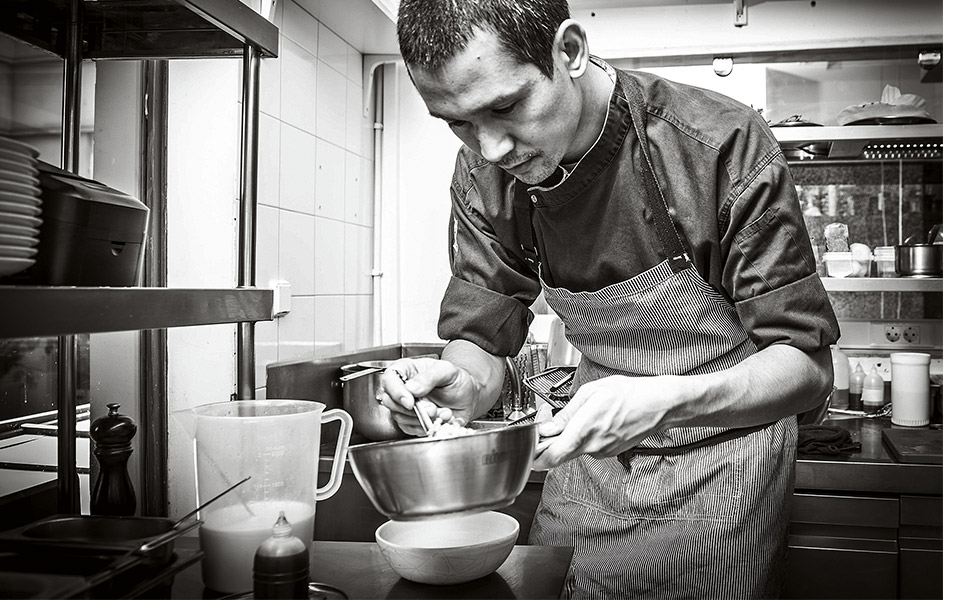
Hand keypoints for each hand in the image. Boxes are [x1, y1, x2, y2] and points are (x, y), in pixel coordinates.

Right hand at [378, 357, 481, 435]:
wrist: (468, 398)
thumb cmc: (457, 380)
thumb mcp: (448, 371)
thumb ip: (429, 377)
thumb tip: (412, 388)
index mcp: (407, 370)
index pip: (390, 378)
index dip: (396, 391)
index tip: (410, 402)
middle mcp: (403, 388)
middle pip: (390, 401)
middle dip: (413, 409)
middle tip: (432, 408)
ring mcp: (406, 406)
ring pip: (400, 417)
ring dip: (423, 418)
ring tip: (443, 412)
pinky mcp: (411, 421)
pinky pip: (410, 428)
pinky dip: (426, 427)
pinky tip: (441, 418)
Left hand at [532, 374, 678, 469]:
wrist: (658, 404)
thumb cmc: (629, 394)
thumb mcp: (591, 392)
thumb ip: (567, 412)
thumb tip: (549, 426)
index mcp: (584, 430)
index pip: (551, 456)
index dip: (535, 455)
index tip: (530, 444)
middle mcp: (592, 446)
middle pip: (559, 455)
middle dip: (549, 443)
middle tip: (548, 427)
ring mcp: (602, 451)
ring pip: (574, 450)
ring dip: (569, 438)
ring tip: (578, 417)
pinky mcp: (610, 452)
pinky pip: (589, 447)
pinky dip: (584, 437)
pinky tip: (594, 421)